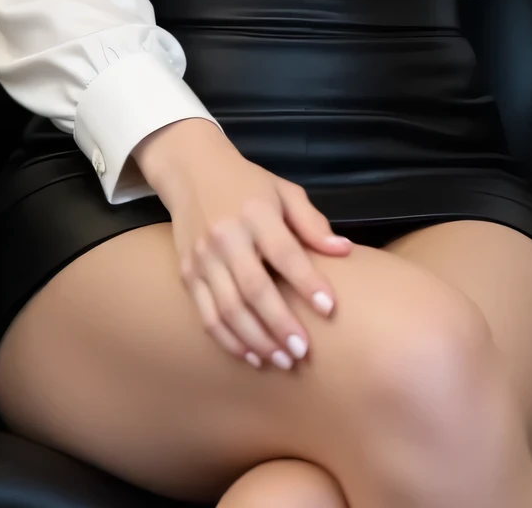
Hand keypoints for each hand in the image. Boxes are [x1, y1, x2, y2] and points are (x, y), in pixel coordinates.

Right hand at [133, 118, 352, 369]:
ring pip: (228, 308)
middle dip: (279, 323)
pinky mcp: (188, 274)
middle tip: (302, 351)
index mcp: (255, 212)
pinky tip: (251, 355)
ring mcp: (203, 258)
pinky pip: (206, 315)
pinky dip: (228, 340)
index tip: (330, 307)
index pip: (284, 252)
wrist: (191, 171)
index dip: (307, 281)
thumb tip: (343, 251)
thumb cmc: (247, 184)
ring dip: (256, 339)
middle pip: (253, 287)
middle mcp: (226, 236)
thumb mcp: (284, 191)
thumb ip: (312, 222)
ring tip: (282, 360)